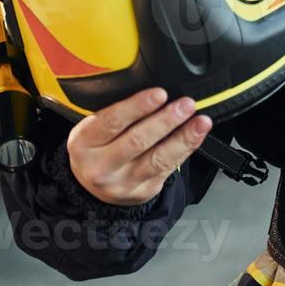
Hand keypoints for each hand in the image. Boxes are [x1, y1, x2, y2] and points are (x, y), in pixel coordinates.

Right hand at [66, 87, 211, 206]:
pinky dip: (185, 150)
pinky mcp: (143, 191)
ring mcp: (122, 182)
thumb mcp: (92, 128)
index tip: (159, 93)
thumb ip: (115, 112)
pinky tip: (196, 136)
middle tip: (185, 104)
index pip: (112, 121)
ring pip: (157, 159)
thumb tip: (155, 94)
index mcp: (84, 142)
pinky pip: (168, 169)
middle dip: (165, 121)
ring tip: (200, 122)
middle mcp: (101, 166)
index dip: (138, 106)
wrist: (91, 187)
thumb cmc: (96, 147)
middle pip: (137, 141)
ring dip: (183, 138)